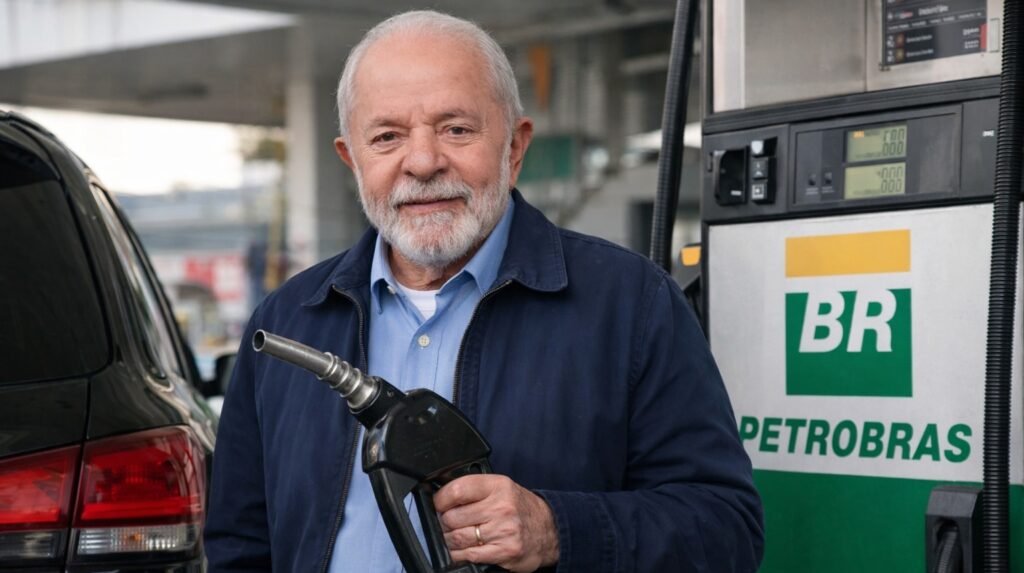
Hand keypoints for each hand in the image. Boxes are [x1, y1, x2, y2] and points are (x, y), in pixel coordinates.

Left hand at [433, 474, 558, 571]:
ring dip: (448, 540)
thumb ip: (475, 490)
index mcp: (498, 486)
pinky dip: (459, 554)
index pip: (457, 489)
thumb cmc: (521, 508)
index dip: (440, 499)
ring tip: (452, 537)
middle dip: (443, 522)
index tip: (437, 504)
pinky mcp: (504, 551)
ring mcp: (503, 531)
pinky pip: (468, 555)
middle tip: (445, 523)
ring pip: (457, 538)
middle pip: (452, 517)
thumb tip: (442, 497)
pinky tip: (461, 550)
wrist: (550, 530)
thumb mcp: (501, 488)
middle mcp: (501, 507)